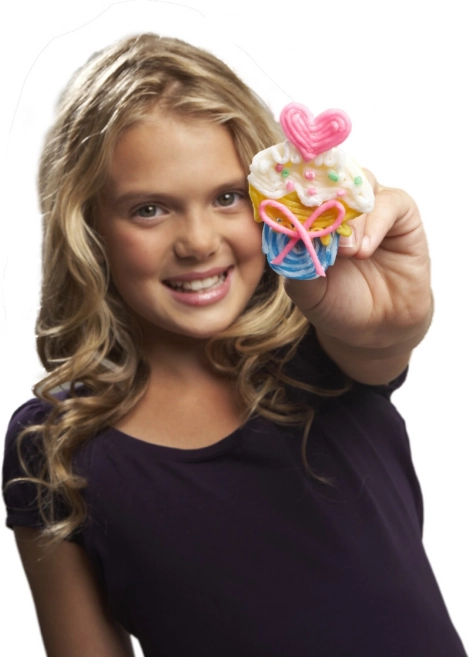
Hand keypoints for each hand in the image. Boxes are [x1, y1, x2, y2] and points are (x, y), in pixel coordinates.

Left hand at [283, 172, 432, 380]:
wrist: (377, 328)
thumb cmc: (337, 303)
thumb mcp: (306, 290)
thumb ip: (295, 262)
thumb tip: (284, 234)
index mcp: (312, 216)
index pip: (299, 188)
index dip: (289, 188)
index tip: (278, 195)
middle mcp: (341, 204)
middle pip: (330, 179)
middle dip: (320, 197)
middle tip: (314, 222)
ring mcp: (371, 207)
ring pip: (359, 186)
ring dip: (349, 216)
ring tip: (346, 251)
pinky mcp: (401, 214)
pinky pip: (390, 202)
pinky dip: (376, 223)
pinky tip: (365, 250)